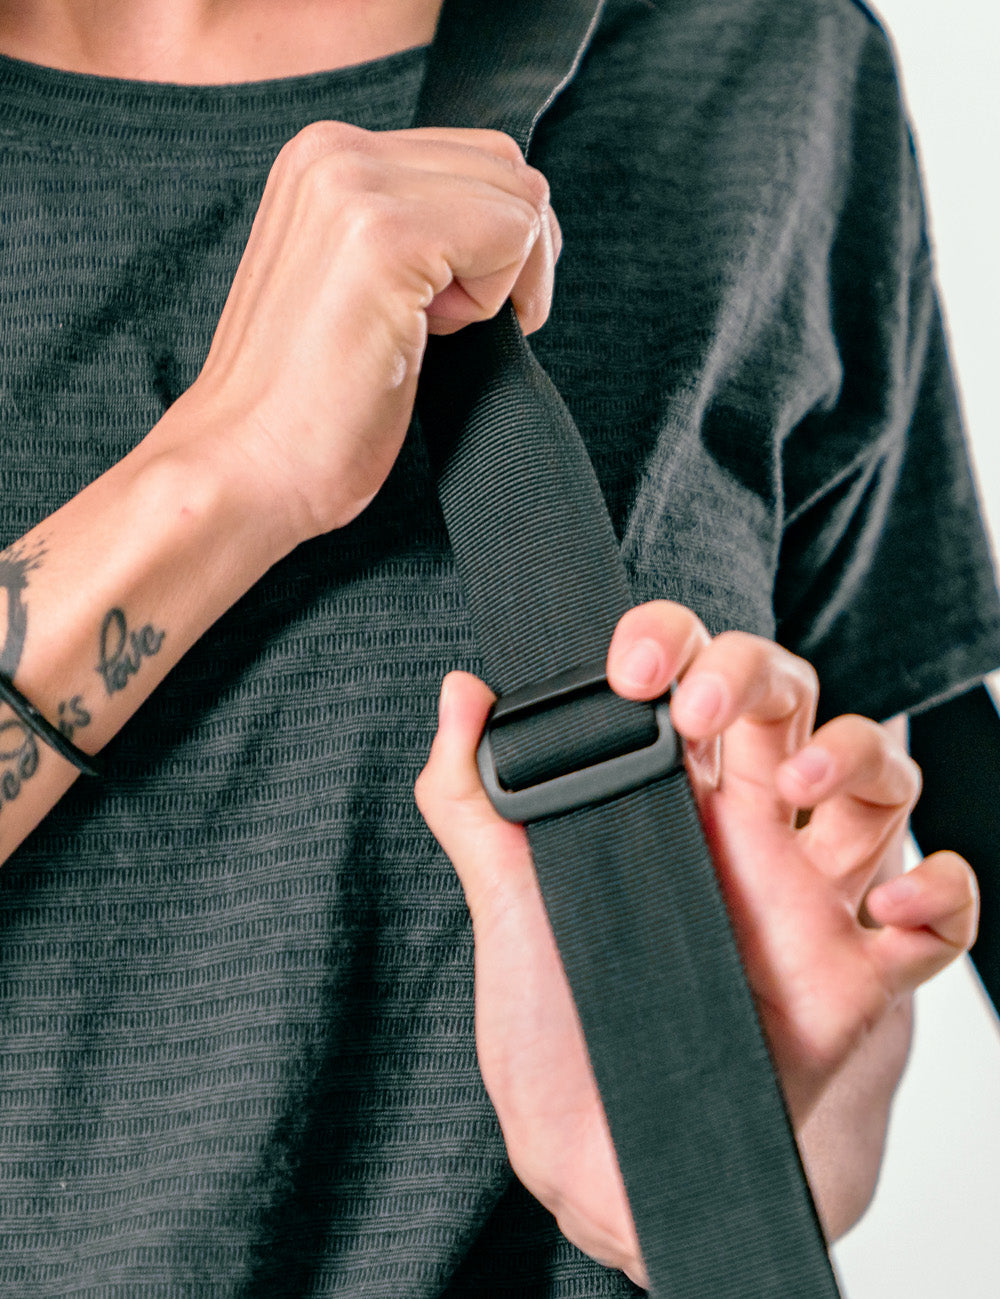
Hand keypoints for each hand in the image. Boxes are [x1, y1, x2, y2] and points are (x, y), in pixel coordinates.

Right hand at [155, 122, 558, 544]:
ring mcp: (356, 185)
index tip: (442, 312)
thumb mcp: (358, 282)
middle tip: (455, 327)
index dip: (492, 243)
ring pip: (519, 198)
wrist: (243, 465)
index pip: (475, 159)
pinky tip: (432, 334)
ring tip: (431, 330)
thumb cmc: (308, 404)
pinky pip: (513, 234)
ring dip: (503, 278)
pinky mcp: (385, 235)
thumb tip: (510, 229)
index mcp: (323, 157)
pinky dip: (497, 297)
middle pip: (506, 168)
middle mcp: (334, 151)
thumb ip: (414, 231)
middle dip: (514, 255)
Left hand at [414, 601, 978, 1281]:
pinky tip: (889, 908)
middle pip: (791, 700)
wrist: (602, 1167)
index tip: (633, 668)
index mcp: (667, 804)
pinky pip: (940, 919)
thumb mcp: (509, 907)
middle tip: (699, 709)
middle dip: (756, 672)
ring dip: (859, 756)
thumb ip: (474, 800)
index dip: (679, 643)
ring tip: (800, 787)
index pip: (696, 679)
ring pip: (882, 779)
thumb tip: (460, 692)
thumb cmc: (558, 1031)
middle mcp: (746, 834)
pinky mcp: (857, 977)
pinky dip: (942, 895)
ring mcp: (807, 898)